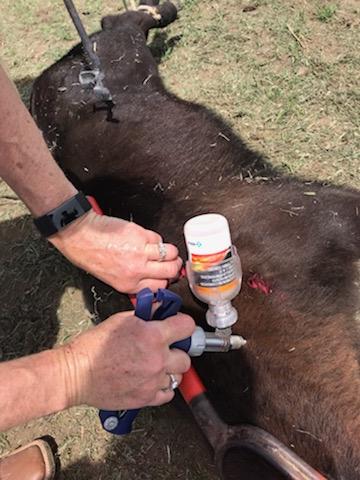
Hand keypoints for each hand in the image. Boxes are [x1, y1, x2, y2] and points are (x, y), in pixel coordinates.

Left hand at [49, 210, 181, 292]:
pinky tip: (146, 239)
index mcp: (128, 284)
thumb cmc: (92, 255)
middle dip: (174, 266)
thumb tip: (152, 280)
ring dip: (169, 251)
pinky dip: (155, 238)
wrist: (81, 236)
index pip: (160, 287)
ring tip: (162, 249)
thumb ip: (133, 281)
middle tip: (171, 261)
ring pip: (170, 253)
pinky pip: (158, 238)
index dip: (165, 279)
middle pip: (170, 271)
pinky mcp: (140, 236)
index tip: (166, 275)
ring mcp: (140, 253)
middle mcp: (136, 271)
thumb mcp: (112, 279)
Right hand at [58, 310, 194, 409]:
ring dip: (170, 370)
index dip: (183, 324)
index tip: (180, 326)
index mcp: (153, 336)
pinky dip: (163, 387)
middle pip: (186, 356)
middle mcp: (157, 359)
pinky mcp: (146, 398)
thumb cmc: (94, 346)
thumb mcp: (121, 320)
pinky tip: (151, 379)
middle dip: (177, 351)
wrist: (76, 373)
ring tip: (155, 365)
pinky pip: (168, 393)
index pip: (187, 326)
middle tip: (166, 348)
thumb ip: (147, 314)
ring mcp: (153, 381)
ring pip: (178, 376)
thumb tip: (161, 308)